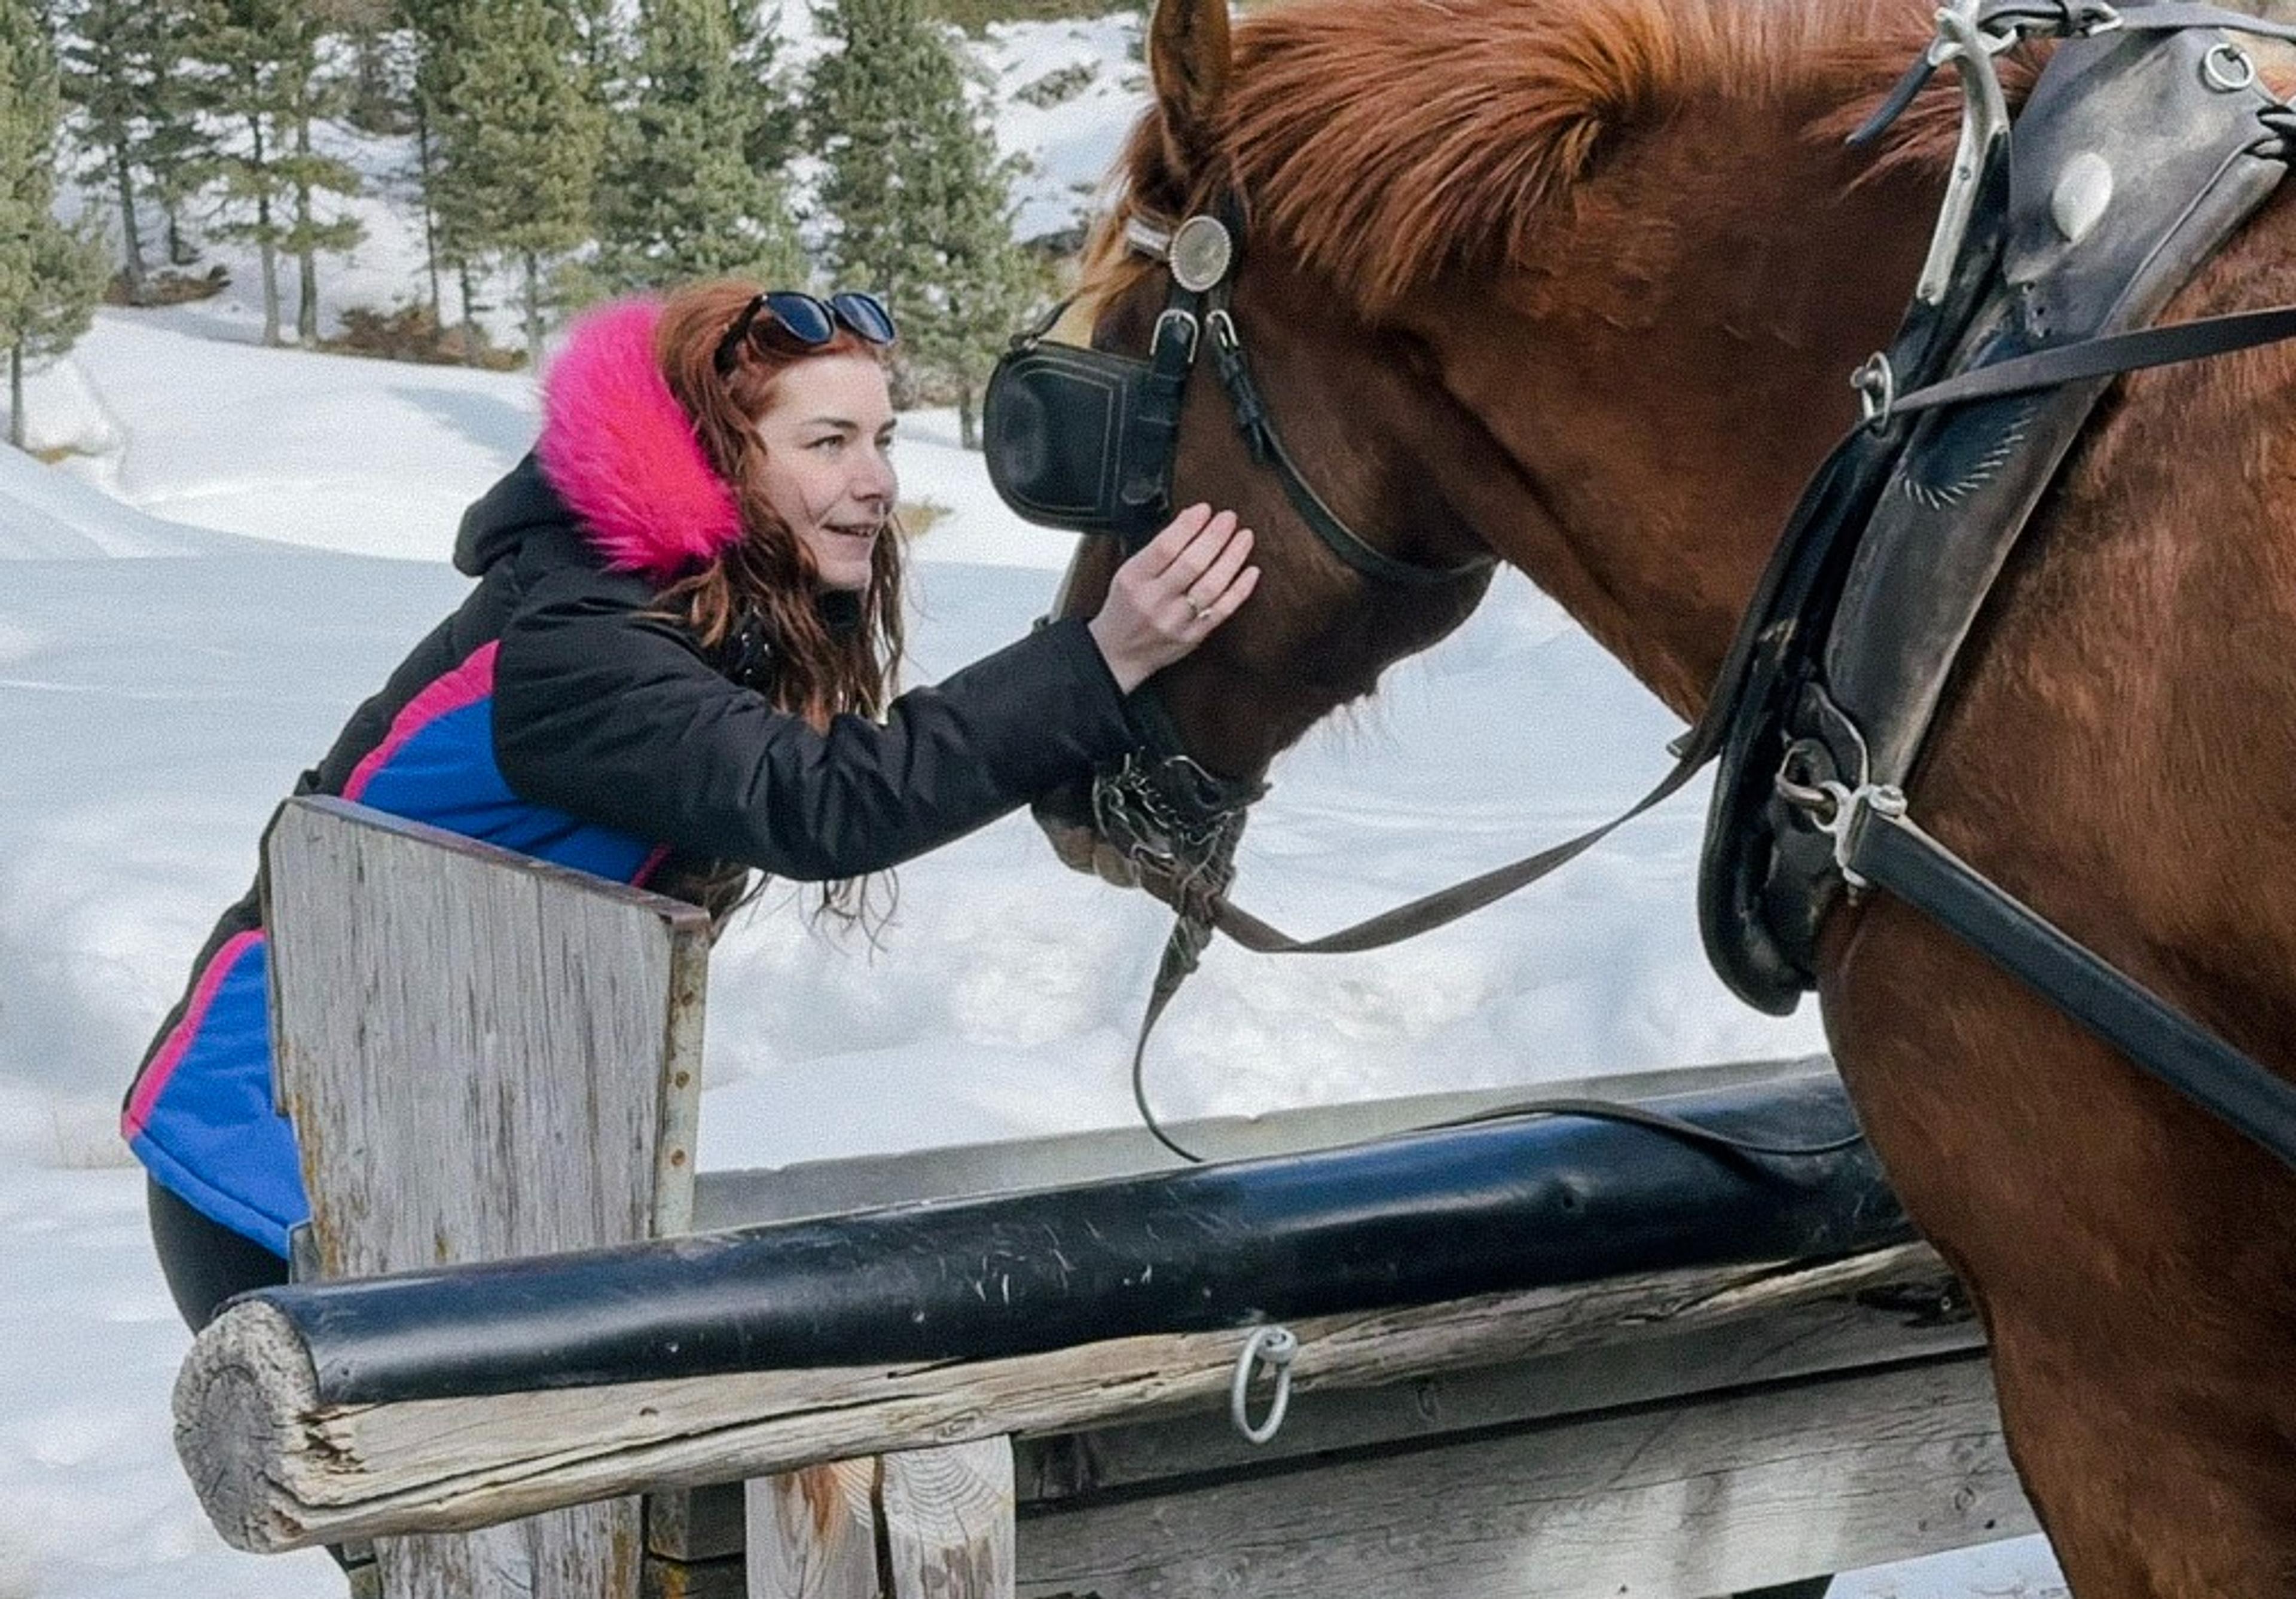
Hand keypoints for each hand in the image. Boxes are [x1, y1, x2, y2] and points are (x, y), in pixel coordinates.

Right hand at [1085, 505, 1259, 693]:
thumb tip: (1191, 520)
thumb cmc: (1125, 607)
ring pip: (1212, 586)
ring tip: (1244, 537)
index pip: (1165, 547)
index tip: (1204, 509)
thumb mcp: (1128, 573)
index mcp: (1134, 580)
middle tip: (1229, 518)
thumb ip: (1156, 550)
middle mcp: (1154, 601)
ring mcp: (1176, 621)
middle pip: (1192, 564)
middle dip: (1215, 536)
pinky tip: (1251, 570)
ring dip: (1232, 558)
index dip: (1189, 525)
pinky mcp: (1193, 636)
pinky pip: (1223, 610)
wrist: (1119, 653)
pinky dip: (1240, 589)